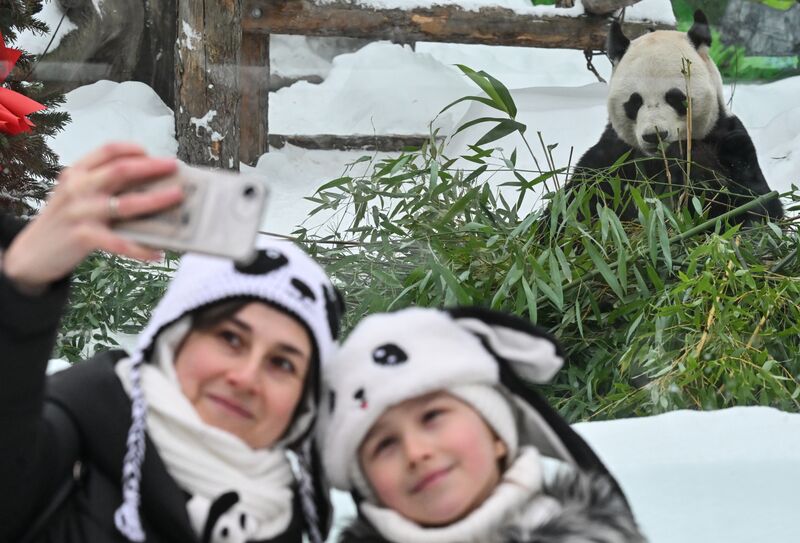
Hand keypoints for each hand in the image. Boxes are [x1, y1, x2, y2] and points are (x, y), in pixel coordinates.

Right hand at [3, 143, 182, 290]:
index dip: (133, 149)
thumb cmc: (63, 220)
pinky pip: (120, 242)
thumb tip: (148, 182)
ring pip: (126, 204)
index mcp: (77, 172)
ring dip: (156, 200)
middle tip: (175, 168)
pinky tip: (157, 252)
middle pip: (121, 171)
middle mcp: (78, 188)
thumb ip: (101, 184)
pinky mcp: (83, 237)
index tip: (153, 153)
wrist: (32, 253)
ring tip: (177, 199)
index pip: (107, 150)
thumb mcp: (75, 194)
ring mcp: (80, 212)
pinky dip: (141, 248)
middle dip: (152, 167)